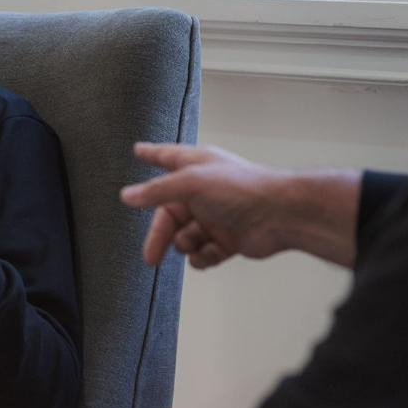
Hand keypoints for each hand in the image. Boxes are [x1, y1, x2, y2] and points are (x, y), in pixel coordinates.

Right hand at [120, 143, 292, 268]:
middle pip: (169, 214)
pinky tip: (212, 253)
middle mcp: (203, 191)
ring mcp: (215, 216)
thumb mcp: (191, 183)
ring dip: (186, 244)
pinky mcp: (227, 240)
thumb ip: (157, 191)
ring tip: (197, 243)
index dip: (152, 154)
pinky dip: (204, 256)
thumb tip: (127, 195)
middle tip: (151, 257)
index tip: (138, 151)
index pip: (167, 158)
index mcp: (196, 167)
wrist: (280, 215)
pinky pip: (204, 253)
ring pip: (185, 236)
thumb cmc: (240, 189)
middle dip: (161, 235)